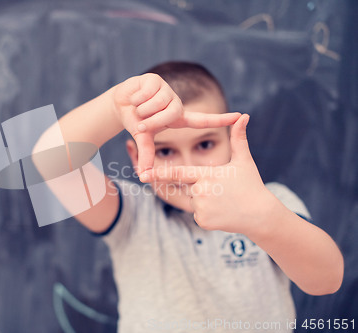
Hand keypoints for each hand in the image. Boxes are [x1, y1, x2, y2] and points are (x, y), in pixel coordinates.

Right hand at [112, 73, 240, 175]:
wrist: (119, 103)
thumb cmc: (135, 120)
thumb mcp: (142, 137)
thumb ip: (146, 153)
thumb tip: (144, 175)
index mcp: (177, 118)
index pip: (202, 120)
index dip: (220, 119)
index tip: (241, 117)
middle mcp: (175, 103)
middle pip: (171, 113)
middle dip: (152, 121)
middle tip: (141, 122)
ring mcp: (166, 90)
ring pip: (157, 104)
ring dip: (142, 109)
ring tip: (138, 107)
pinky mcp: (155, 79)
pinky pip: (147, 94)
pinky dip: (136, 99)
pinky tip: (135, 96)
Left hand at [141, 114, 277, 235]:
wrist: (261, 216)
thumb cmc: (252, 186)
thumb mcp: (244, 161)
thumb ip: (239, 138)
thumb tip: (245, 116)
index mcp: (208, 175)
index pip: (178, 173)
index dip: (159, 173)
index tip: (142, 173)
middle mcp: (201, 192)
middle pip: (189, 186)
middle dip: (200, 186)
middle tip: (221, 190)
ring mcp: (201, 208)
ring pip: (193, 200)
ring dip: (204, 199)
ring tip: (224, 201)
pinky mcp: (202, 221)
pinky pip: (197, 213)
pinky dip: (207, 212)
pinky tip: (222, 212)